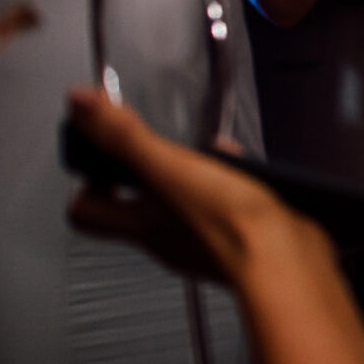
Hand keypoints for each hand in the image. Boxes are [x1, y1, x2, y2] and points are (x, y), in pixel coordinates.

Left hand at [63, 86, 309, 284]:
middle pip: (134, 206)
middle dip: (147, 171)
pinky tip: (247, 172)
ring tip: (211, 154)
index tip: (105, 154)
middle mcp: (164, 238)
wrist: (285, 260)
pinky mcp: (238, 238)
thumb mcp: (168, 168)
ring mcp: (201, 242)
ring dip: (191, 175)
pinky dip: (228, 185)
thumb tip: (78, 103)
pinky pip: (220, 208)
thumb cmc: (226, 223)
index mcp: (139, 224)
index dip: (88, 182)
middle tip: (157, 149)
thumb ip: (125, 137)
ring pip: (180, 205)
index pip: (86, 211)